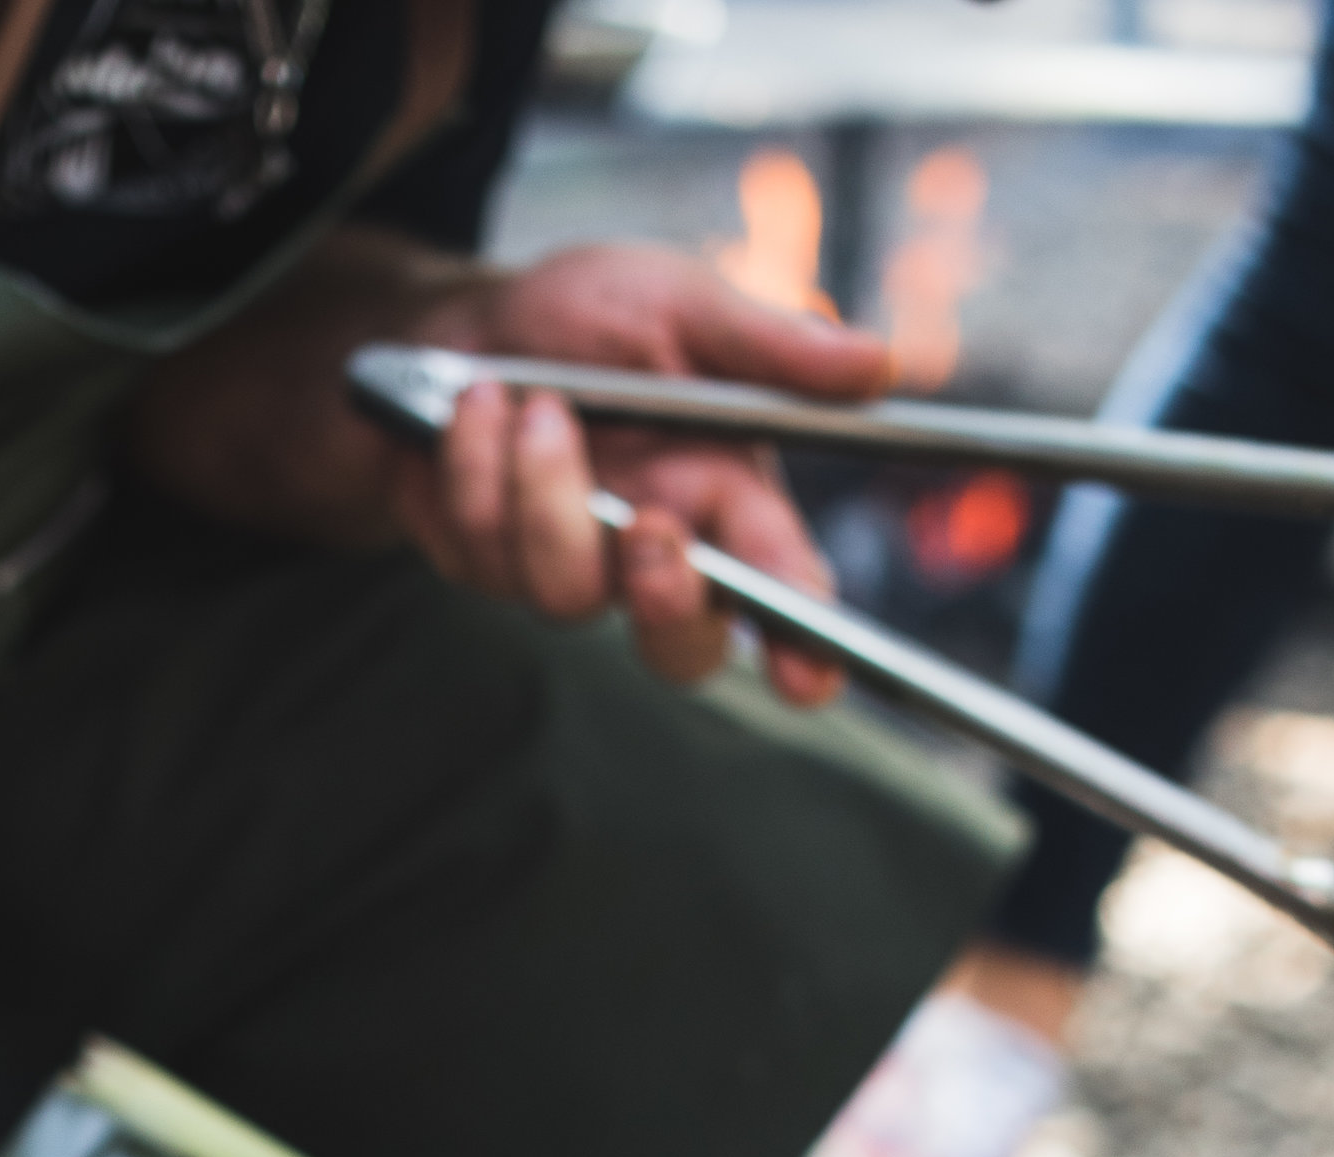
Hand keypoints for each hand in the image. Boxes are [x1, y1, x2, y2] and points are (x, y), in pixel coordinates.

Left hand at [382, 244, 887, 700]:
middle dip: (668, 597)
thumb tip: (875, 362)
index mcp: (725, 493)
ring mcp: (570, 569)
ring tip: (533, 403)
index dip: (804, 645)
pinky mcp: (491, 567)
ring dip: (546, 489)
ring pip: (567, 594)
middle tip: (647, 525)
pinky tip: (477, 407)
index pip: (782, 588)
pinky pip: (487, 546)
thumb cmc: (584, 315)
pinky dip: (478, 462)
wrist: (458, 318)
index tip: (808, 676)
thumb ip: (766, 343)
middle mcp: (655, 549)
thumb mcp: (679, 303)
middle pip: (682, 647)